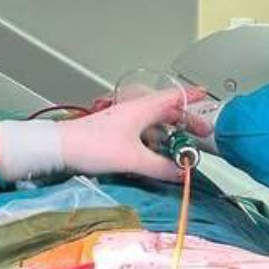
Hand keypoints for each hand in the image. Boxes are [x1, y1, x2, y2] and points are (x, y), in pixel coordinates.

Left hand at [58, 88, 213, 180]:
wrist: (60, 148)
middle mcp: (134, 111)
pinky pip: (143, 134)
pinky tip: (156, 156)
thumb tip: (181, 172)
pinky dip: (155, 142)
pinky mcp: (116, 132)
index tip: (207, 95)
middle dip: (185, 120)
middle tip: (201, 132)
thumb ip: (160, 166)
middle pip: (167, 111)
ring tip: (181, 150)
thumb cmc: (92, 145)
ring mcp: (124, 121)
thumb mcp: (133, 158)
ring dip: (170, 134)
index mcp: (142, 108)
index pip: (174, 96)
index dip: (192, 95)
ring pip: (155, 123)